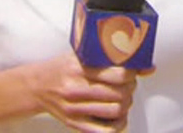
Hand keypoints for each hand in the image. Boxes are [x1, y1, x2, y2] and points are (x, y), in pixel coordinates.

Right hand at [30, 53, 153, 131]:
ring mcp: (74, 108)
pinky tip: (118, 117)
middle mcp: (75, 88)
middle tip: (129, 85)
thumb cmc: (61, 69)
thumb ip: (109, 59)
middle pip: (119, 94)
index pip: (117, 75)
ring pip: (115, 111)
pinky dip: (118, 125)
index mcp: (78, 68)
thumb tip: (147, 67)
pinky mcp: (74, 123)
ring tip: (123, 98)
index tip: (131, 71)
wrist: (36, 86)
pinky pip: (104, 131)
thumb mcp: (80, 56)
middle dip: (130, 89)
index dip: (131, 74)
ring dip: (126, 105)